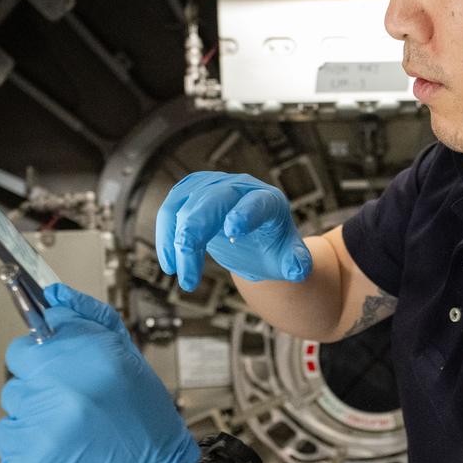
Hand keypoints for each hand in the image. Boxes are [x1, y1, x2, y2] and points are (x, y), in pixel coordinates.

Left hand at [0, 283, 199, 462]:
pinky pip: (7, 437)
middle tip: (71, 401)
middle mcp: (61, 386)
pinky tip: (59, 449)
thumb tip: (55, 297)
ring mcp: (40, 425)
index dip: (49, 350)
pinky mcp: (27, 459)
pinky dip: (27, 443)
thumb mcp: (129, 361)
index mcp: (90, 355)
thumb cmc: (146, 426)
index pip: (38, 334)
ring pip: (13, 402)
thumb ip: (89, 321)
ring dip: (34, 412)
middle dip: (41, 379)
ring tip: (70, 429)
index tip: (57, 363)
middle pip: (19, 366)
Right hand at [156, 171, 312, 291]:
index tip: (233, 230)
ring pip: (185, 205)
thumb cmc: (273, 248)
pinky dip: (165, 236)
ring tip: (180, 274)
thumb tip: (297, 270)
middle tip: (187, 270)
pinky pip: (171, 210)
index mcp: (269, 201)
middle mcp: (239, 188)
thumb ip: (296, 264)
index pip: (257, 202)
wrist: (255, 240)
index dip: (245, 213)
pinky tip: (170, 264)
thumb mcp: (290, 259)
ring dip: (175, 240)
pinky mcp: (191, 194)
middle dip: (194, 232)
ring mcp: (213, 187)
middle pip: (212, 200)